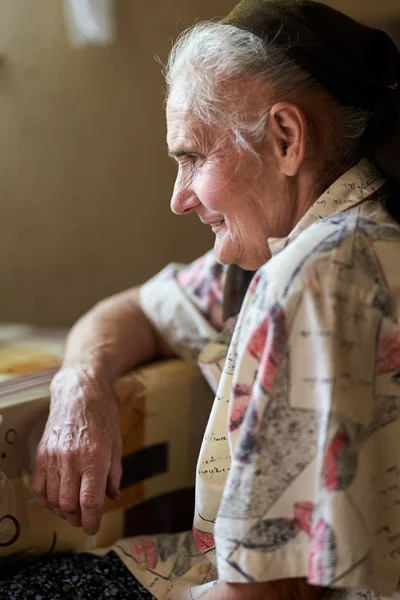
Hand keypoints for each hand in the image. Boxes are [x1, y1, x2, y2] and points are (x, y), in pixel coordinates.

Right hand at [32, 365, 121, 534]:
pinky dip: (46, 498)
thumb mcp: (117, 443)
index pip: (90, 502)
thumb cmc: (102, 414)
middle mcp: (71, 459)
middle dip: (77, 519)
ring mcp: (53, 456)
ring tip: (72, 510)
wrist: (79, 391)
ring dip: (62, 511)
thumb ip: (114, 474)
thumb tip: (112, 497)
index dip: (92, 521)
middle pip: (69, 505)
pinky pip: (39, 486)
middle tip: (84, 520)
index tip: (93, 528)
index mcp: (94, 457)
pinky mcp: (41, 453)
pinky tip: (56, 498)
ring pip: (53, 499)